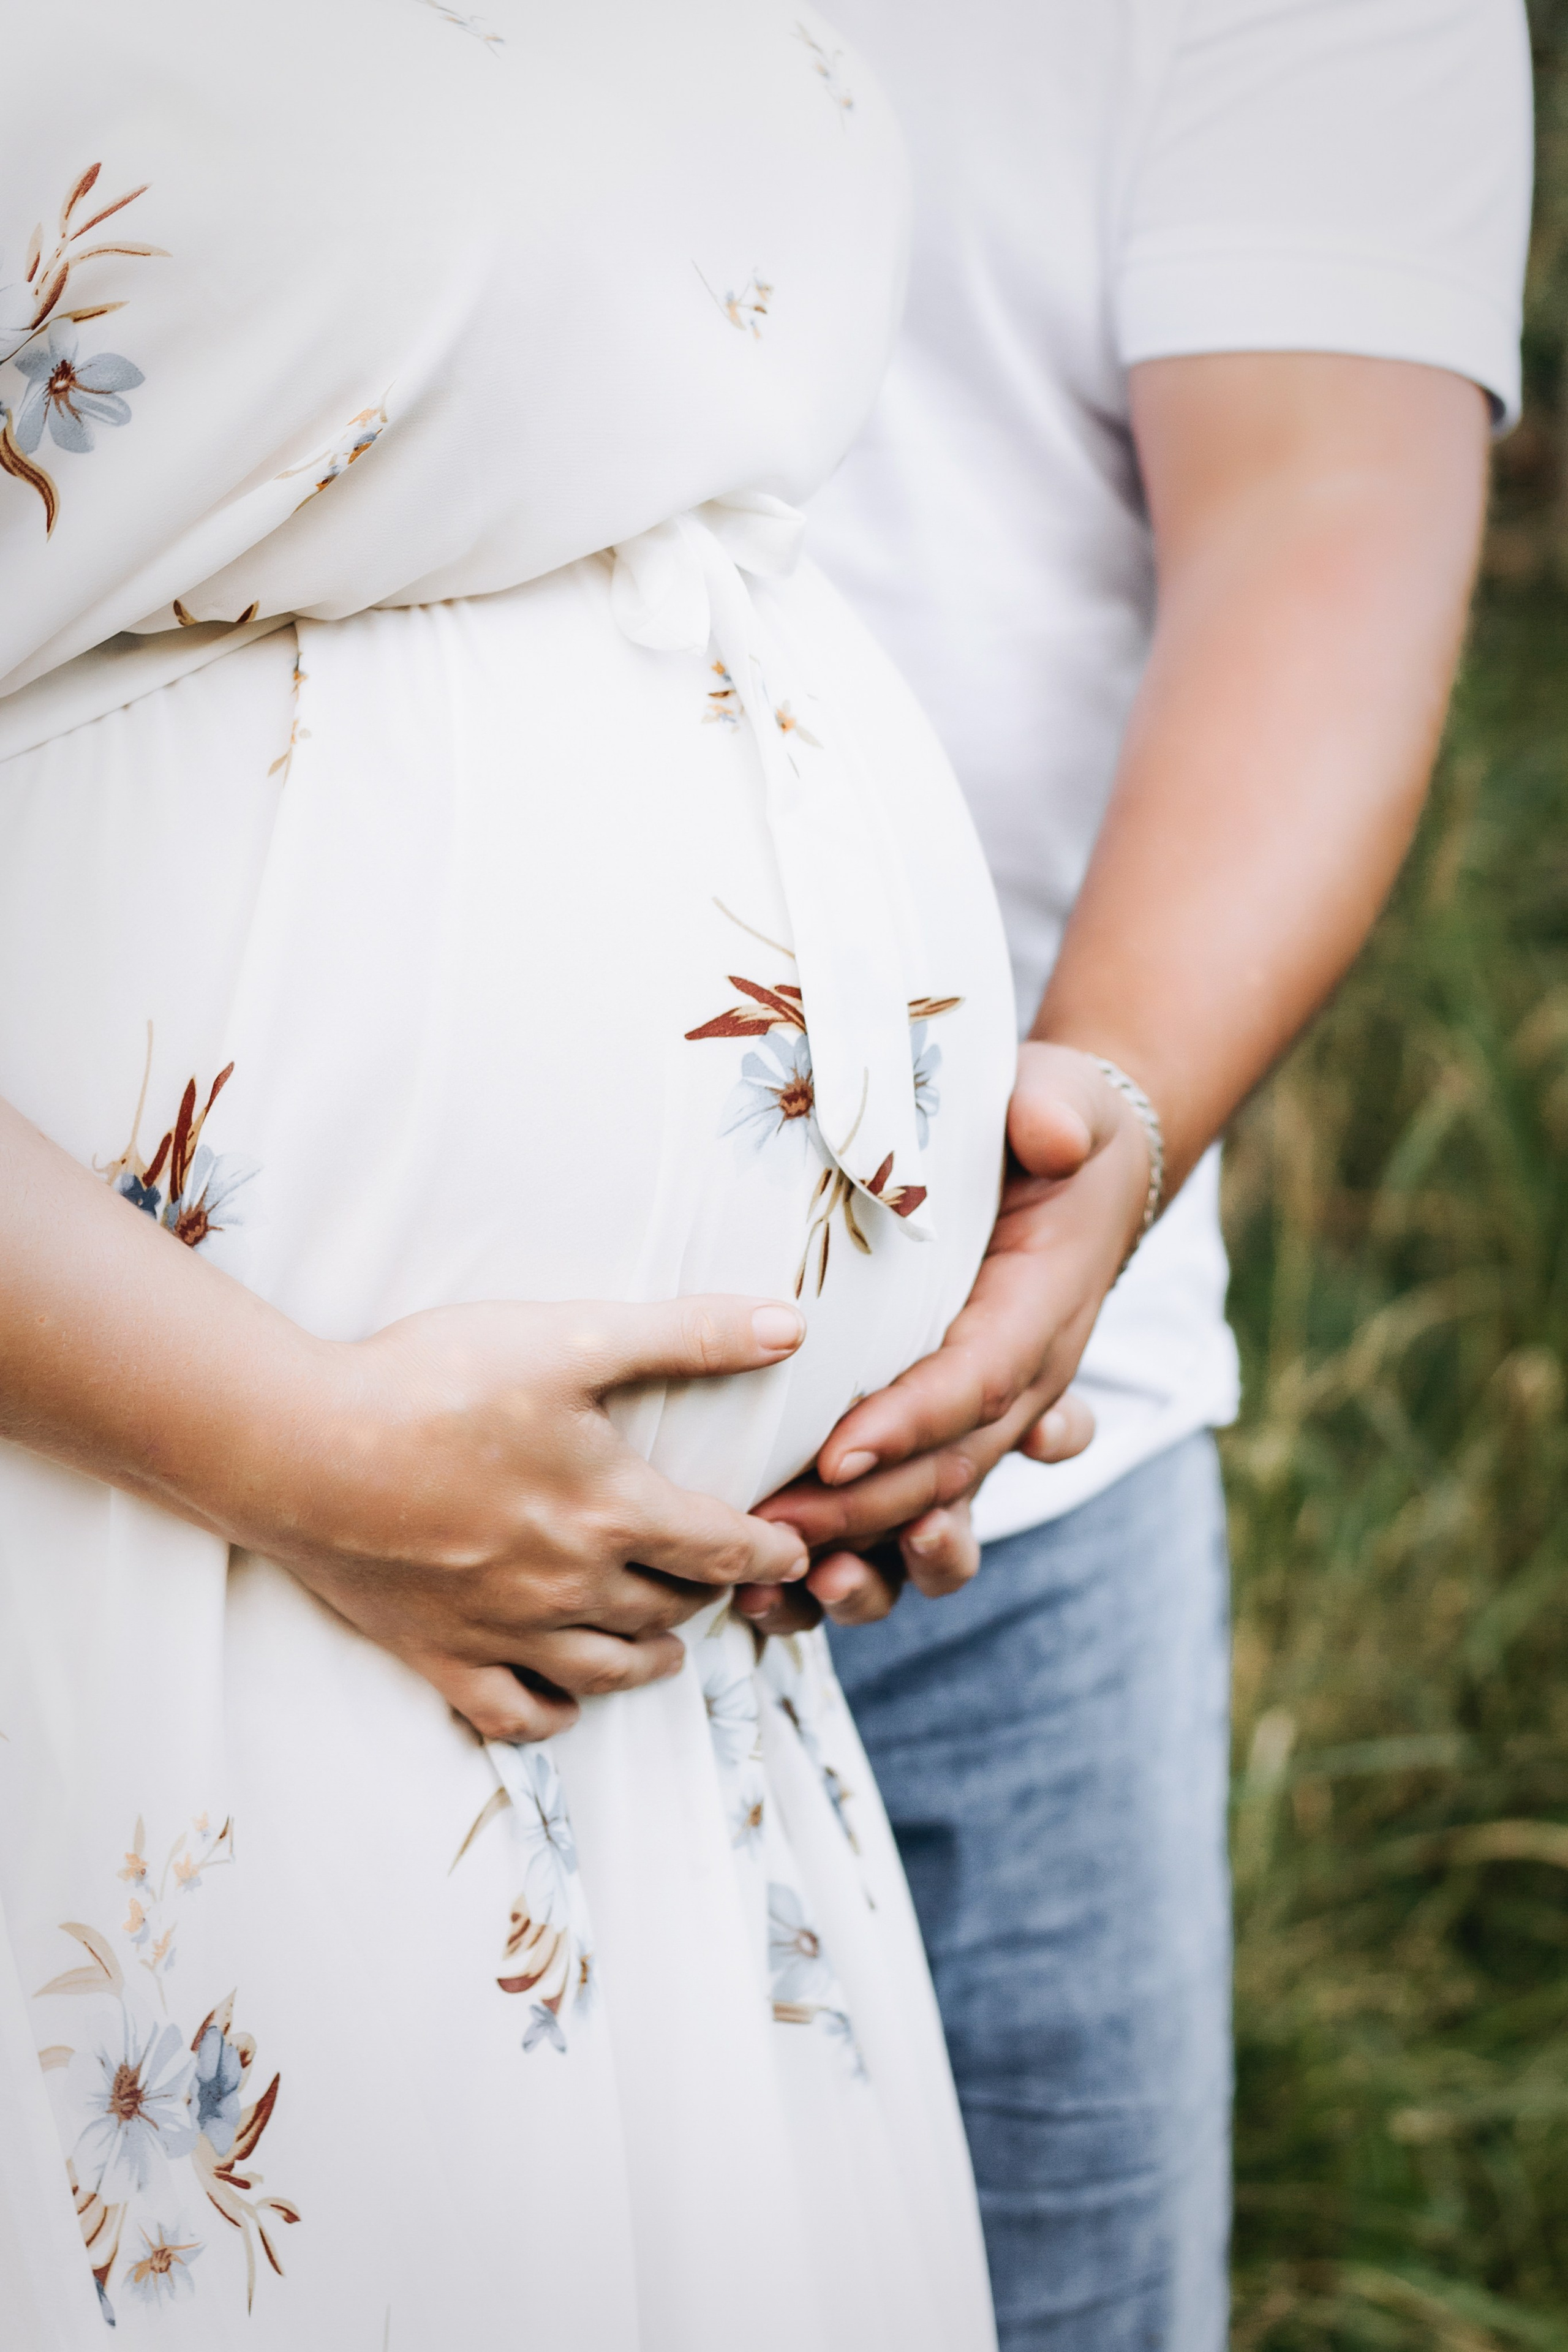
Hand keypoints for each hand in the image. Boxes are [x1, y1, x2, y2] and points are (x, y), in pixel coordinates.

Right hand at [236, 1295, 810, 1741]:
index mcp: (614, 1512)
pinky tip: (566, 1698)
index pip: (726, 1548)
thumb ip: (686, 1334)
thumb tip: (789, 1324)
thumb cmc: (434, 1382)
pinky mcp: (438, 1656)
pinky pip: (516, 1716)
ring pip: (608, 1670)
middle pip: (671, 1606)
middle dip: (709, 1592)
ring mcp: (505, 1632)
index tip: (794, 1548)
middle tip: (721, 1577)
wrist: (300, 1446)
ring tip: (667, 1643)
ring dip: (651, 1656)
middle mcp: (571, 1587)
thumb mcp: (571, 1338)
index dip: (772, 1550)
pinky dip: (555, 1714)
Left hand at [739, 1043, 1147, 1625]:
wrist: (1078, 1163)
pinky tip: (772, 1593)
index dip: (911, 1420)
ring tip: (777, 1589)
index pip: (977, 1379)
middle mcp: (1022, 1384)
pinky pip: (907, 1516)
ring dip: (861, 1563)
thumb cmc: (1052, 1129)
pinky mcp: (945, 1431)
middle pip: (946, 1470)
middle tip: (770, 1528)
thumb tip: (1052, 1132)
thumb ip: (1055, 1112)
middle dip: (861, 1510)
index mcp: (1041, 1312)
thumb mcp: (1063, 1100)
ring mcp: (986, 1420)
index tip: (835, 1447)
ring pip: (932, 1516)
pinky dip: (851, 1562)